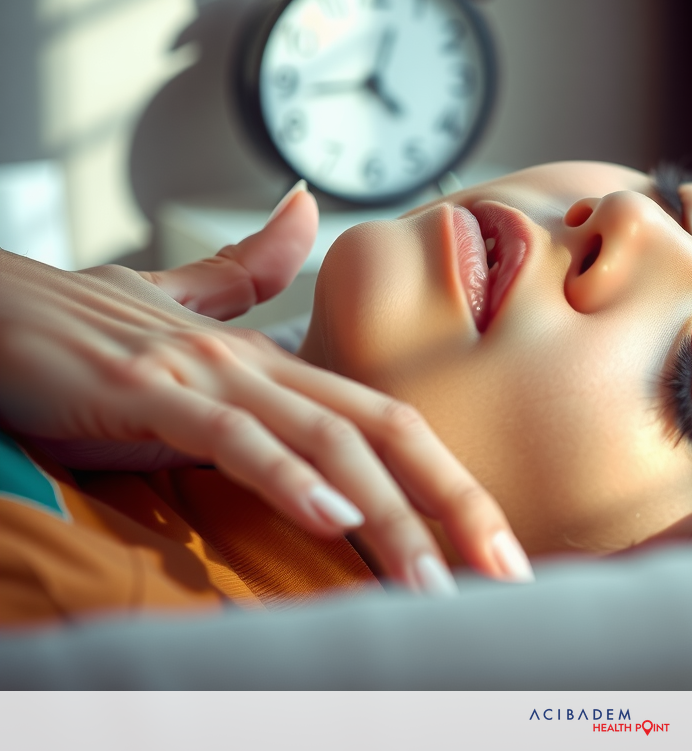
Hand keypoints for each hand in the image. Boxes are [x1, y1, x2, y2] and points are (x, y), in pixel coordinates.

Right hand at [0, 182, 532, 593]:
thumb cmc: (79, 324)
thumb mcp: (177, 307)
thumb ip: (246, 275)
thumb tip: (304, 212)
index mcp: (271, 360)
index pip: (388, 420)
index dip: (450, 480)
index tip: (494, 544)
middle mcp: (256, 362)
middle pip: (385, 430)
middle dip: (453, 505)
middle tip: (507, 575)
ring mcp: (205, 374)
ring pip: (327, 440)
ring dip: (389, 514)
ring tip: (436, 582)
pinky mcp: (145, 392)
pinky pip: (233, 437)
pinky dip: (288, 477)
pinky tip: (332, 520)